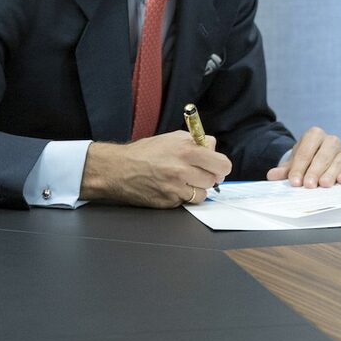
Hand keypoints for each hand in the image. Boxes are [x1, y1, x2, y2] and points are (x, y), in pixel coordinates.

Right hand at [81, 131, 229, 207]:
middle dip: (209, 176)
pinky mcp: (169, 203)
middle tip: (199, 173)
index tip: (217, 166)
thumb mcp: (172, 138)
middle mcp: (182, 170)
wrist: (119, 169)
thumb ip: (196, 142)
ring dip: (197, 189)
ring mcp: (175, 189)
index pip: (221, 164)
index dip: (221, 166)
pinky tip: (173, 188)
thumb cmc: (145, 152)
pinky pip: (186, 202)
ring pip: (202, 194)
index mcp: (186, 150)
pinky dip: (183, 197)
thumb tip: (212, 148)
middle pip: (214, 180)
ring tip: (185, 181)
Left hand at [267, 126, 340, 187]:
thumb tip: (271, 175)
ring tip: (323, 184)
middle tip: (308, 184)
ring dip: (330, 173)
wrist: (318, 159)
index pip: (306, 151)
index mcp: (314, 135)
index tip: (294, 181)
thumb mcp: (293, 163)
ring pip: (337, 161)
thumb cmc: (306, 161)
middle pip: (323, 155)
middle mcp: (330, 141)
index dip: (299, 167)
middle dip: (315, 170)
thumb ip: (283, 170)